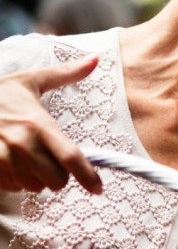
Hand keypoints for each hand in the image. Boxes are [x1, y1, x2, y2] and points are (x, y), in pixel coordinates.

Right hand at [0, 56, 102, 193]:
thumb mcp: (31, 80)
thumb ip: (66, 73)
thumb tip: (97, 58)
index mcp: (38, 124)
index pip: (71, 157)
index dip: (88, 177)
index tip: (98, 189)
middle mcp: (22, 144)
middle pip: (56, 180)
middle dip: (60, 177)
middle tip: (53, 163)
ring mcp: (2, 159)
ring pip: (34, 187)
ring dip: (36, 179)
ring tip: (29, 160)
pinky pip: (12, 187)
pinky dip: (16, 181)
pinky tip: (11, 164)